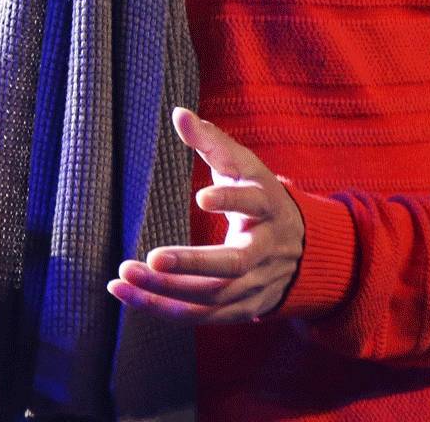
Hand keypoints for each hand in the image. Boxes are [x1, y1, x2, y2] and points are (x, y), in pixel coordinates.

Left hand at [108, 107, 306, 323]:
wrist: (304, 250)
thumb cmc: (260, 197)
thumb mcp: (244, 166)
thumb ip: (212, 141)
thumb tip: (178, 112)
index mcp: (269, 207)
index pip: (254, 203)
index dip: (231, 200)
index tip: (202, 196)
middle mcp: (266, 251)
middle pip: (234, 264)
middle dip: (193, 263)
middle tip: (152, 258)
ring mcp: (256, 285)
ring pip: (213, 295)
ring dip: (166, 290)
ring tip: (124, 275)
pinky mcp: (240, 309)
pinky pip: (200, 316)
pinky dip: (161, 308)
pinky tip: (127, 294)